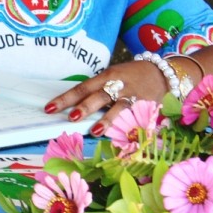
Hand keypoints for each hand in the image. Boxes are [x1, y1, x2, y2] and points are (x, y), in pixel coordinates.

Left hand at [44, 60, 167, 136]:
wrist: (163, 72)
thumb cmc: (132, 76)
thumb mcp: (114, 76)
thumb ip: (98, 90)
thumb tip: (75, 106)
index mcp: (107, 76)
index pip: (83, 87)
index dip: (66, 98)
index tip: (49, 107)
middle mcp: (118, 85)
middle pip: (98, 95)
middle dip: (84, 106)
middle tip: (71, 117)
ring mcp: (133, 97)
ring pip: (118, 108)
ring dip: (106, 119)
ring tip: (94, 130)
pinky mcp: (146, 108)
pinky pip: (136, 119)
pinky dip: (129, 129)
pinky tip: (122, 139)